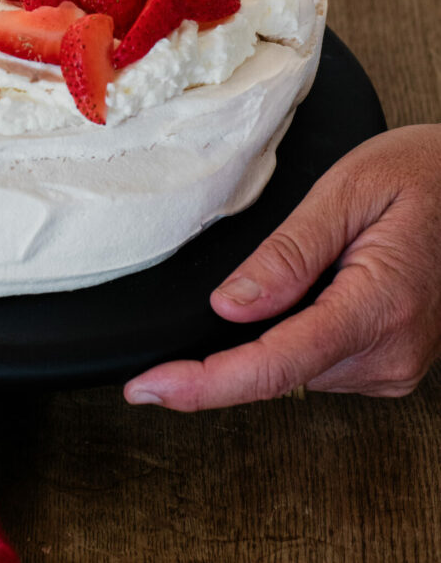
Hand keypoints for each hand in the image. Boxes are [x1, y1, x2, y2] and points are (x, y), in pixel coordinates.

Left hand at [123, 124, 440, 408]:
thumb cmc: (420, 175)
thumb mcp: (347, 190)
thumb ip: (288, 253)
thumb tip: (228, 306)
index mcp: (379, 306)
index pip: (275, 365)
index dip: (203, 382)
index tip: (150, 387)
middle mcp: (390, 353)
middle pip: (277, 369)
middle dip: (238, 335)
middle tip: (256, 266)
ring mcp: (395, 366)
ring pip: (295, 367)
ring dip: (277, 327)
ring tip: (320, 257)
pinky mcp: (390, 365)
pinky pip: (319, 359)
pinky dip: (300, 328)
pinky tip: (322, 282)